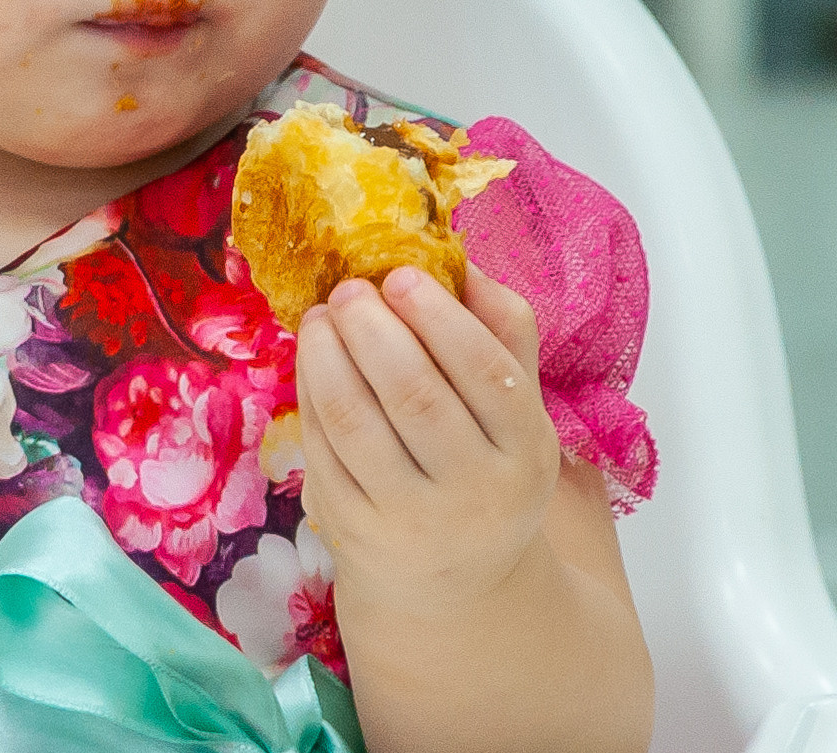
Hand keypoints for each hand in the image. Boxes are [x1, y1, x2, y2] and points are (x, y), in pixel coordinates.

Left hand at [293, 263, 556, 620]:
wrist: (456, 578)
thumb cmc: (485, 464)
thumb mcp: (518, 409)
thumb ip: (504, 330)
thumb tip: (462, 259)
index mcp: (526, 451)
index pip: (487, 373)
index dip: (439, 317)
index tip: (400, 275)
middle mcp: (476, 492)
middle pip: (415, 395)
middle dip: (372, 329)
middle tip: (349, 289)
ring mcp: (411, 518)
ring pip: (356, 421)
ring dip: (328, 355)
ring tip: (321, 316)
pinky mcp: (354, 529)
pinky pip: (322, 448)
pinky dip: (310, 393)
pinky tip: (312, 358)